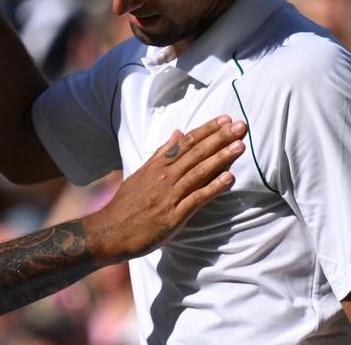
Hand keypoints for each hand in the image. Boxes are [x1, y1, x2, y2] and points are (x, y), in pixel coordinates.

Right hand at [83, 117, 246, 263]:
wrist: (110, 231)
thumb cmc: (127, 204)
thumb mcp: (142, 173)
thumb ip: (161, 153)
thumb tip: (177, 133)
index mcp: (157, 165)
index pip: (186, 142)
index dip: (207, 130)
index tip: (225, 119)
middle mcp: (164, 177)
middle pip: (196, 153)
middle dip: (220, 138)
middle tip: (241, 125)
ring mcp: (169, 195)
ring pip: (199, 172)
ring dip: (221, 158)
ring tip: (240, 145)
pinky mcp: (173, 216)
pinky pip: (197, 198)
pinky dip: (214, 187)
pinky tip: (229, 178)